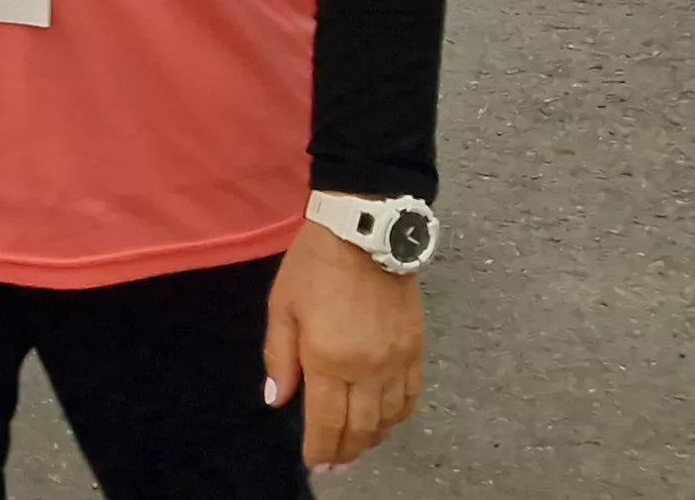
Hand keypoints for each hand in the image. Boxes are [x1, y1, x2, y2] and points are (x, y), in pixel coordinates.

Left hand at [263, 219, 426, 471]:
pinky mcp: (417, 347)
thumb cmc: (314, 266)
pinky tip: (386, 421)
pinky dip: (399, 416)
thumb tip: (276, 399)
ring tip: (357, 447)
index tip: (315, 465)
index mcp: (329, 359)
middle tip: (334, 465)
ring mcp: (397, 360)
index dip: (321, 450)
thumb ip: (279, 357)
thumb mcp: (282, 308)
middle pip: (361, 428)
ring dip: (372, 438)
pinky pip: (413, 396)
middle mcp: (368, 368)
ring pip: (390, 418)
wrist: (365, 230)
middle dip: (346, 453)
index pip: (328, 423)